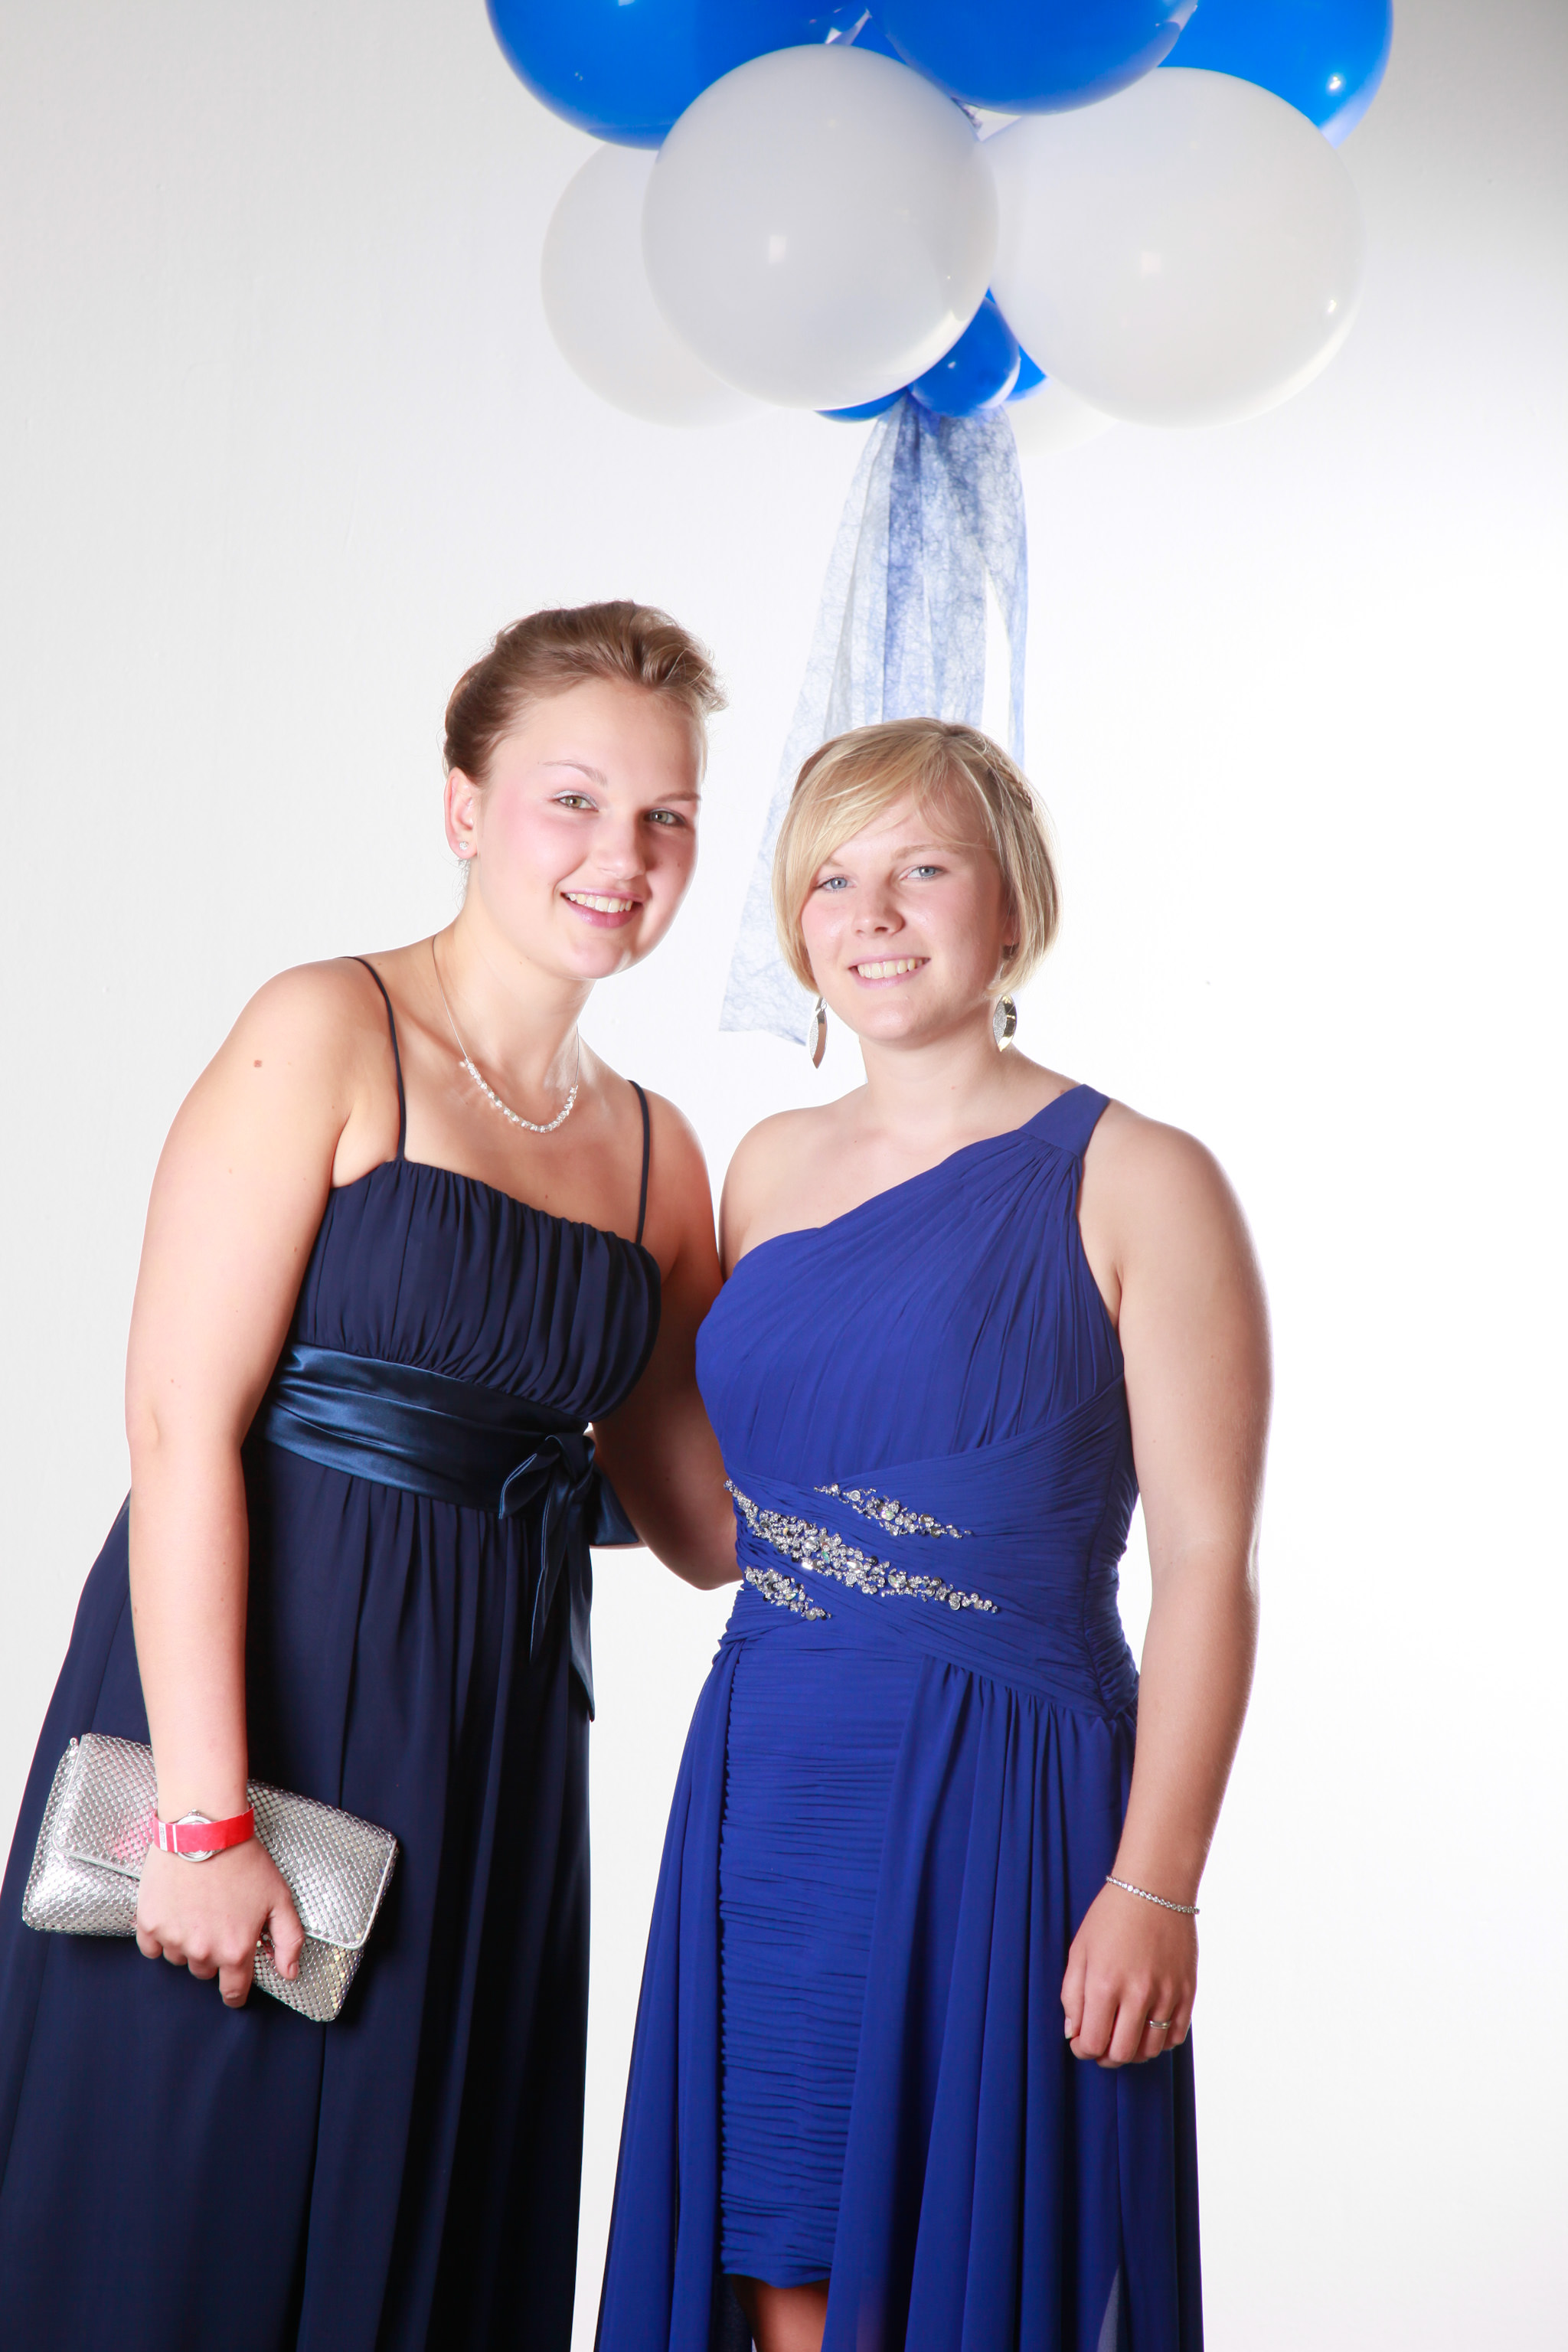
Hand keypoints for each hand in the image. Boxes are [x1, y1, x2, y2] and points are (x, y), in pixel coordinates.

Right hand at [135, 1837, 304, 2007]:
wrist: (205, 1828)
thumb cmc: (243, 1860)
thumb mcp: (279, 1897)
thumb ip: (288, 1940)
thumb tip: (288, 1972)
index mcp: (235, 1950)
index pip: (233, 1992)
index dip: (236, 1992)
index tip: (234, 1988)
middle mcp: (202, 1951)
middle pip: (206, 1971)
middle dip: (214, 1953)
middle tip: (220, 1921)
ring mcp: (173, 1939)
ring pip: (180, 1958)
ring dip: (188, 1943)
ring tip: (198, 1909)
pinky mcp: (149, 1923)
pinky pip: (152, 1947)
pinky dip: (162, 1936)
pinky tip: (174, 1912)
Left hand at [1060, 1881, 1195, 2066]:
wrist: (1155, 1888)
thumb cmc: (1110, 1916)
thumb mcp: (1079, 1950)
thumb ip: (1071, 1995)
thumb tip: (1073, 2033)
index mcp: (1105, 1984)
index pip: (1092, 2043)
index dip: (1082, 2050)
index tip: (1080, 2042)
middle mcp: (1138, 1994)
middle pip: (1122, 2054)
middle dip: (1105, 2056)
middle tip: (1100, 2044)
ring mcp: (1166, 1995)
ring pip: (1150, 2051)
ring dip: (1133, 2051)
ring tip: (1123, 2035)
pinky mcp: (1187, 1992)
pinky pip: (1175, 2037)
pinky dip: (1159, 2041)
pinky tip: (1147, 2027)